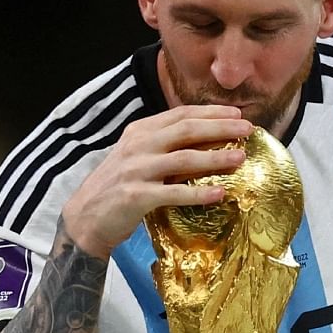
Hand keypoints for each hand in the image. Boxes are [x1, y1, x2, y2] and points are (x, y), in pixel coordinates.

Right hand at [60, 104, 252, 257]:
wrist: (84, 219)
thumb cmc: (116, 187)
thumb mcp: (136, 157)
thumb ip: (162, 145)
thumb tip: (204, 139)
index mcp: (139, 132)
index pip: (180, 114)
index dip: (211, 112)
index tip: (236, 114)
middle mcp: (138, 146)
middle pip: (186, 130)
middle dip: (221, 127)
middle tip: (248, 129)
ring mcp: (136, 170)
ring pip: (184, 159)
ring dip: (215, 157)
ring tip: (240, 158)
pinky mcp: (136, 196)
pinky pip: (174, 193)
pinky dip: (199, 193)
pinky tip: (220, 193)